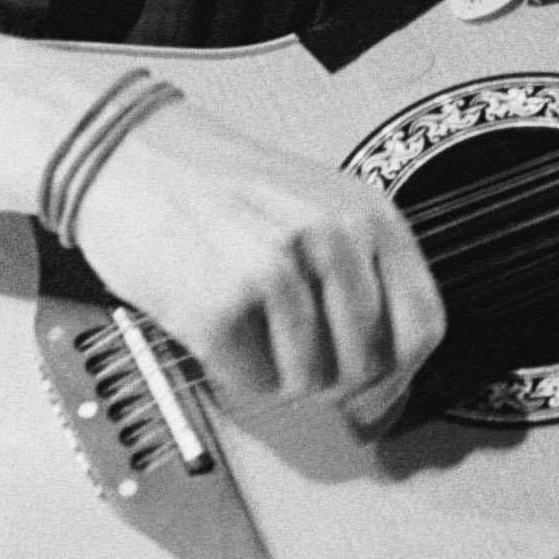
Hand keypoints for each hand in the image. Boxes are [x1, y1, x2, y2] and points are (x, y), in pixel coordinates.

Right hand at [65, 94, 447, 432]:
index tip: (376, 400)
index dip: (403, 379)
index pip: (424, 325)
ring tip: (251, 331)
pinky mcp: (219, 305)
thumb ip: (363, 279)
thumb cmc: (225, 189)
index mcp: (370, 215)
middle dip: (335, 385)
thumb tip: (385, 390)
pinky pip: (252, 383)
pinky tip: (219, 329)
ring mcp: (276, 271)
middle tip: (295, 363)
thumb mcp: (321, 208)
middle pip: (368, 365)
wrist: (133, 158)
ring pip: (311, 382)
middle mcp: (334, 239)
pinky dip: (235, 374)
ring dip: (279, 377)